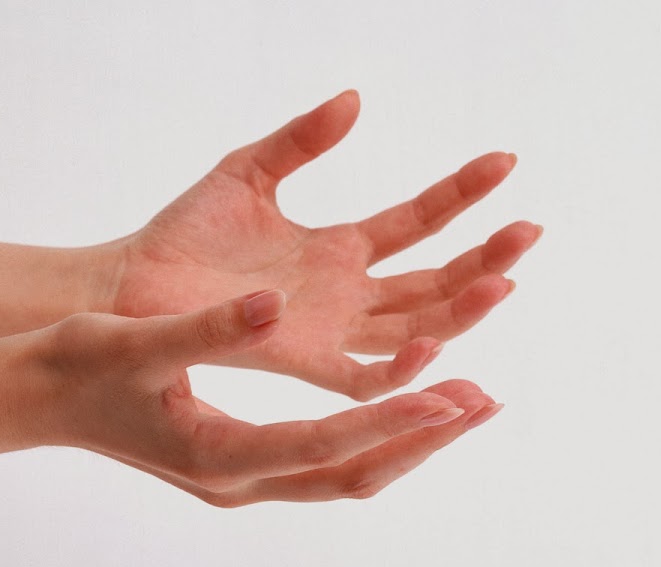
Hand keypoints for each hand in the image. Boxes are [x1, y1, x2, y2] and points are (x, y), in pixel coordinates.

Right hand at [15, 290, 502, 505]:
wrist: (40, 396)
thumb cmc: (79, 366)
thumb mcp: (135, 341)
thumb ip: (204, 329)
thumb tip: (268, 305)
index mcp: (216, 456)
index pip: (322, 446)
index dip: (389, 421)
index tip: (449, 394)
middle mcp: (238, 480)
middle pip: (353, 474)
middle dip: (421, 440)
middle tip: (483, 400)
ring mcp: (243, 477)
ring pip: (348, 472)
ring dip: (408, 439)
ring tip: (467, 400)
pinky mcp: (244, 460)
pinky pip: (329, 455)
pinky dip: (375, 429)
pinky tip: (404, 396)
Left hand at [111, 91, 540, 400]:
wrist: (130, 285)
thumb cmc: (182, 235)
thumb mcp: (247, 171)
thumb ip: (300, 140)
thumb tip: (357, 99)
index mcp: (336, 250)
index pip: (416, 222)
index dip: (461, 195)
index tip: (505, 161)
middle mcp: (344, 296)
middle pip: (432, 281)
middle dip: (482, 257)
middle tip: (530, 230)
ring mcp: (329, 332)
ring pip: (415, 327)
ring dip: (462, 308)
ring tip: (506, 277)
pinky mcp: (302, 363)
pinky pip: (365, 374)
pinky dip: (404, 365)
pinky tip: (436, 337)